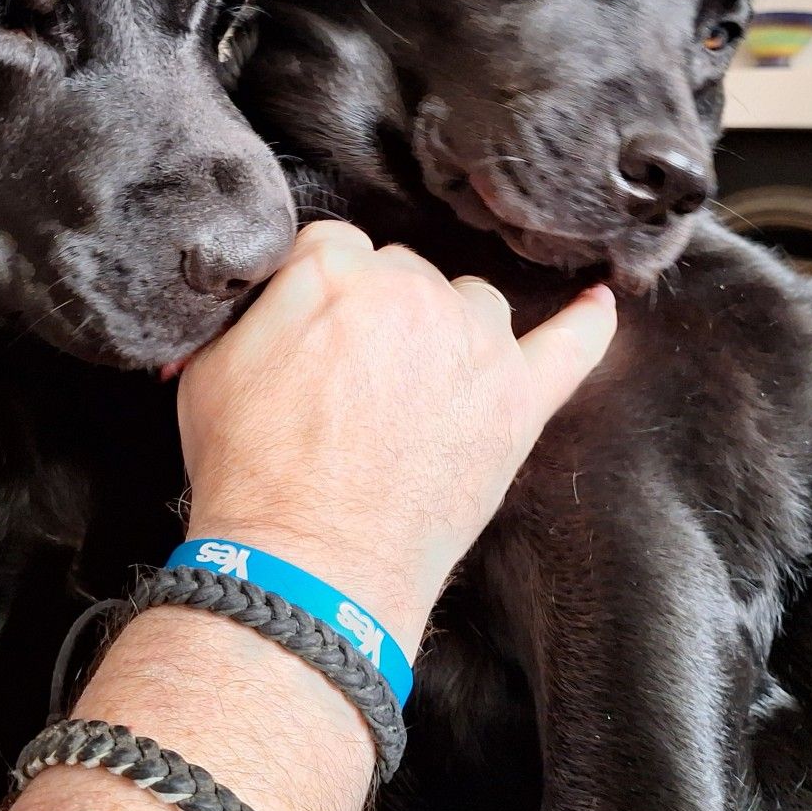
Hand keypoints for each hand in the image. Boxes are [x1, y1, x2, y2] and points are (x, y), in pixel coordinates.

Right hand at [177, 220, 615, 644]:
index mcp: (333, 273)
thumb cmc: (251, 474)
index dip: (320, 292)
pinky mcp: (518, 400)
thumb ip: (253, 308)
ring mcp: (474, 344)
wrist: (309, 564)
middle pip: (405, 272)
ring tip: (418, 388)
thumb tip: (267, 290)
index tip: (312, 333)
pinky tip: (598, 300)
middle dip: (381, 315)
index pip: (335, 246)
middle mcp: (410, 292)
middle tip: (352, 381)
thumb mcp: (212, 369)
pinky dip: (587, 322)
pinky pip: (571, 345)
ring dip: (450, 329)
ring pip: (473, 301)